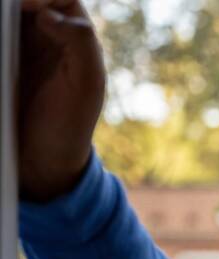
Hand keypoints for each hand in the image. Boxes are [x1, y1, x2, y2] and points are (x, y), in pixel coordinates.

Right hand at [18, 0, 105, 201]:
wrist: (43, 160)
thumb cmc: (71, 123)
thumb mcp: (87, 85)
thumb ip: (80, 42)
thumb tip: (49, 13)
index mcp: (73, 33)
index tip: (23, 7)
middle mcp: (45, 34)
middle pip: (23, 3)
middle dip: (9, 6)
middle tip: (2, 16)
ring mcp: (18, 47)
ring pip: (2, 19)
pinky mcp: (0, 62)